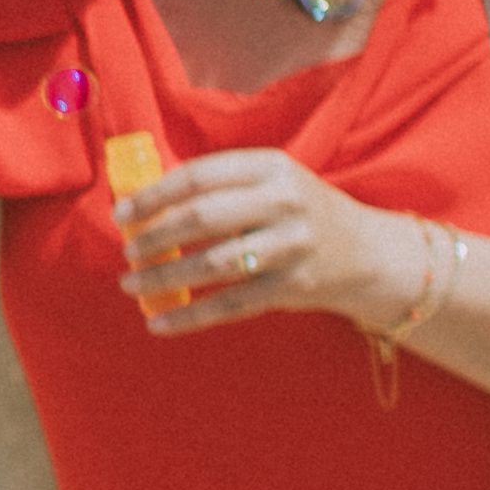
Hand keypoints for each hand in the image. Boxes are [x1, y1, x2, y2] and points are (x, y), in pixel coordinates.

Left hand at [116, 146, 392, 333]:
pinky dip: (190, 316)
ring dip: (164, 278)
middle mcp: (285, 202)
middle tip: (128, 252)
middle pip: (202, 218)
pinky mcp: (294, 286)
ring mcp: (292, 245)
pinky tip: (158, 323)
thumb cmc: (299, 213)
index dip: (154, 196)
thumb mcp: (271, 183)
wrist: (367, 252)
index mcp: (272, 166)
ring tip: (131, 283)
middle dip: (155, 237)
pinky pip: (230, 305)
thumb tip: (144, 201)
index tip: (122, 215)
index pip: (199, 176)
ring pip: (212, 264)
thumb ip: (219, 186)